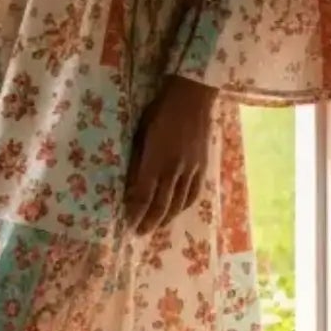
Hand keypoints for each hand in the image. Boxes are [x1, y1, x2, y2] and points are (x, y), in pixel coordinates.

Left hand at [125, 75, 216, 234]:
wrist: (192, 96)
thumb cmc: (159, 109)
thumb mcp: (140, 132)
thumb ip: (137, 159)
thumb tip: (129, 183)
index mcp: (157, 159)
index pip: (144, 195)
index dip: (136, 213)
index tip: (127, 224)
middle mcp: (175, 169)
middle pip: (162, 204)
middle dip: (149, 222)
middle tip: (139, 233)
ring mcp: (191, 169)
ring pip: (179, 203)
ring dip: (166, 218)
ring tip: (155, 227)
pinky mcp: (202, 166)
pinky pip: (194, 193)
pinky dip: (183, 206)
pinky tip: (176, 211)